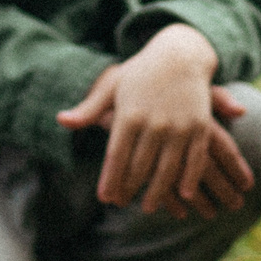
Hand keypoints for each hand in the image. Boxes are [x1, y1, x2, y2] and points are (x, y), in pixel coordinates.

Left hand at [56, 25, 254, 217]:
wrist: (181, 53)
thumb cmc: (141, 72)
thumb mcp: (112, 85)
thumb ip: (89, 108)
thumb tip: (61, 120)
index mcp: (129, 114)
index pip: (116, 156)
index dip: (111, 180)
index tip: (105, 198)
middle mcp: (154, 122)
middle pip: (139, 167)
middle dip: (130, 189)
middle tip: (122, 205)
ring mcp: (179, 126)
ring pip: (167, 168)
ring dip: (158, 192)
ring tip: (148, 207)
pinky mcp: (199, 126)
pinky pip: (194, 160)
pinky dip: (189, 179)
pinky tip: (183, 195)